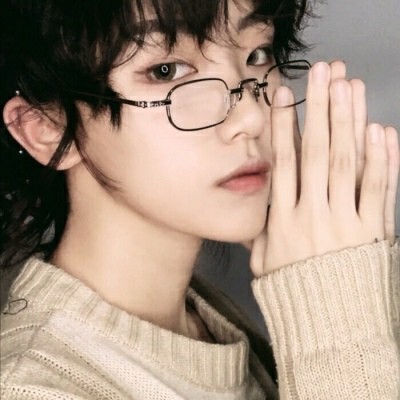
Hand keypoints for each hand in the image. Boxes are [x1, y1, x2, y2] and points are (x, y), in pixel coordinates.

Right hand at [250, 61, 398, 276]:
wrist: (329, 328)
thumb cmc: (293, 293)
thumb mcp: (263, 265)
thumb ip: (260, 234)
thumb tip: (255, 211)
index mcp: (283, 221)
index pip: (284, 163)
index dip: (284, 127)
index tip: (285, 96)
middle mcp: (312, 215)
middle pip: (317, 152)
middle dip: (319, 108)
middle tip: (323, 73)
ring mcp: (345, 222)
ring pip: (347, 163)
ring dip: (349, 121)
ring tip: (350, 87)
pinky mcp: (372, 232)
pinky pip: (378, 191)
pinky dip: (382, 160)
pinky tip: (380, 130)